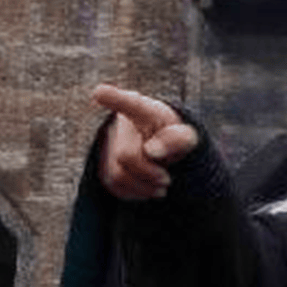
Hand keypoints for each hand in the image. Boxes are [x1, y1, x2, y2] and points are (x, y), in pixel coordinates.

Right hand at [93, 84, 198, 199]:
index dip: (113, 98)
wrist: (162, 145)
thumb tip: (151, 150)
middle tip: (166, 179)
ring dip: (143, 188)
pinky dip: (133, 193)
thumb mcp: (186, 137)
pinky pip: (112, 185)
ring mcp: (107, 142)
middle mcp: (120, 123)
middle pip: (126, 156)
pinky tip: (146, 188)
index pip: (127, 103)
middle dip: (149, 173)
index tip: (100, 93)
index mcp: (142, 109)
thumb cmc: (174, 137)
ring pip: (117, 175)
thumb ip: (178, 139)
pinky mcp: (103, 161)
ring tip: (160, 186)